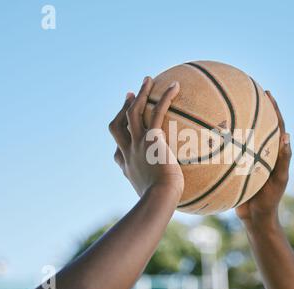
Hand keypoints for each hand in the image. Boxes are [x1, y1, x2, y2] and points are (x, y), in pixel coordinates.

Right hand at [109, 77, 183, 198]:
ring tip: (147, 79)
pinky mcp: (151, 138)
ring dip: (139, 94)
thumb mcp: (158, 200)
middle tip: (129, 96)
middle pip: (117, 127)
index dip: (120, 141)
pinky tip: (175, 86)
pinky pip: (156, 112)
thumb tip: (176, 202)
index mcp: (128, 168)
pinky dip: (164, 97)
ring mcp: (137, 144)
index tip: (125, 133)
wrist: (159, 199)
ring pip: (132, 113)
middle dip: (122, 110)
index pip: (118, 153)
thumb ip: (163, 196)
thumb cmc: (162, 204)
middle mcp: (128, 153)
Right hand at [236, 91, 291, 227]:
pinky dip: (223, 143)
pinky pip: (229, 152)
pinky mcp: (237, 168)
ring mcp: (248, 159)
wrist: (255, 217)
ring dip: (236, 123)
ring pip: (242, 137)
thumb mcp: (279, 179)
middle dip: (254, 109)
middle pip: (258, 126)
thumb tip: (287, 135)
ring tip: (225, 108)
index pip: (276, 125)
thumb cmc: (270, 199)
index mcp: (275, 152)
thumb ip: (283, 159)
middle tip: (245, 92)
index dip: (273, 108)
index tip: (266, 92)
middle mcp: (262, 152)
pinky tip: (210, 137)